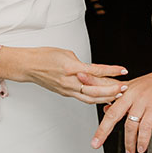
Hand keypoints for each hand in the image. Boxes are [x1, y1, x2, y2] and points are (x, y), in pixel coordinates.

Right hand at [5, 46, 128, 103]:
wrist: (28, 66)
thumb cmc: (44, 56)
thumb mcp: (66, 53)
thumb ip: (82, 64)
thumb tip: (94, 70)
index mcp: (70, 68)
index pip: (96, 71)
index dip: (111, 71)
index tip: (123, 70)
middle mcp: (69, 82)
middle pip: (95, 90)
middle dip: (111, 90)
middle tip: (124, 88)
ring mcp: (66, 90)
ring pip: (90, 98)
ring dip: (105, 98)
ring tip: (117, 95)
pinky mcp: (65, 93)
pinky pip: (82, 98)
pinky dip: (94, 99)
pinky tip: (103, 98)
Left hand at [91, 67, 151, 152]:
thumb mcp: (136, 88)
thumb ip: (119, 98)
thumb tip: (105, 110)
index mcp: (125, 89)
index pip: (104, 93)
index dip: (91, 91)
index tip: (80, 90)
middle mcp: (131, 94)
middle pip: (113, 114)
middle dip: (103, 130)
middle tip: (96, 144)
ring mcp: (143, 100)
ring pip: (130, 124)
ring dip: (129, 142)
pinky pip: (146, 127)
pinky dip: (143, 139)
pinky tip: (141, 148)